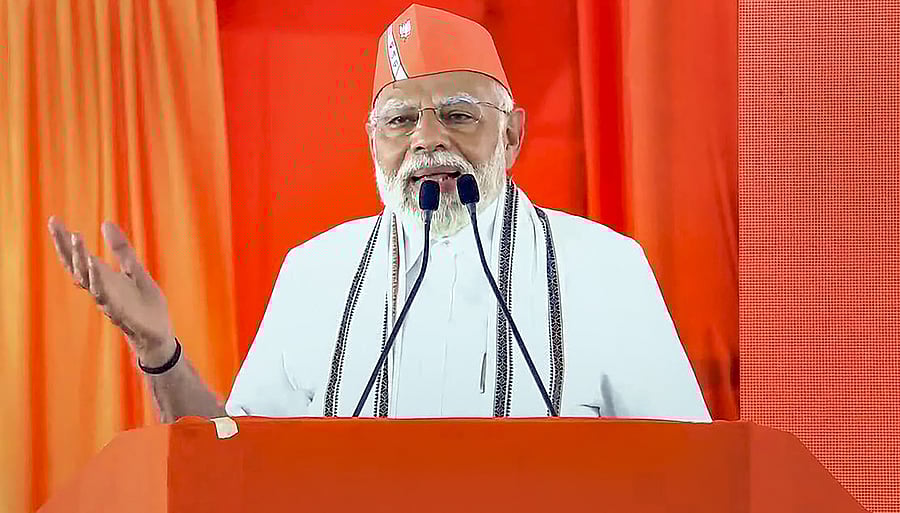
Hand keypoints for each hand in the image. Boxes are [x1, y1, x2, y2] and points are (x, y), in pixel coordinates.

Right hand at [47, 216, 175, 365]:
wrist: (158, 334)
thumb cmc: (144, 304)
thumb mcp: (134, 270)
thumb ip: (121, 250)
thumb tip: (106, 223)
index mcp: (103, 277)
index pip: (78, 257)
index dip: (64, 240)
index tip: (53, 219)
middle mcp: (100, 288)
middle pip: (76, 266)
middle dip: (65, 246)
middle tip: (57, 225)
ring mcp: (108, 300)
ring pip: (88, 279)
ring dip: (81, 258)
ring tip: (76, 237)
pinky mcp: (120, 311)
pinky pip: (105, 295)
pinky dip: (98, 280)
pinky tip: (94, 264)